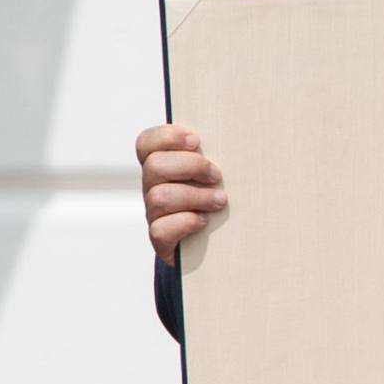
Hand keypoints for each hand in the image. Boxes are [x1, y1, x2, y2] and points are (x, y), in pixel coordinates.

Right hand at [139, 122, 224, 262]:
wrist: (214, 247)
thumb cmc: (217, 201)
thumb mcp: (214, 176)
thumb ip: (214, 157)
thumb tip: (236, 139)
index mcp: (162, 166)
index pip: (147, 143)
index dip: (167, 137)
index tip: (196, 141)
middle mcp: (152, 187)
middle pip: (155, 166)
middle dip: (190, 166)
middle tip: (216, 176)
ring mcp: (154, 213)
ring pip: (160, 197)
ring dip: (195, 196)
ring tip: (219, 201)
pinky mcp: (160, 240)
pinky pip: (160, 229)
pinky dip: (185, 222)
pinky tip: (204, 221)